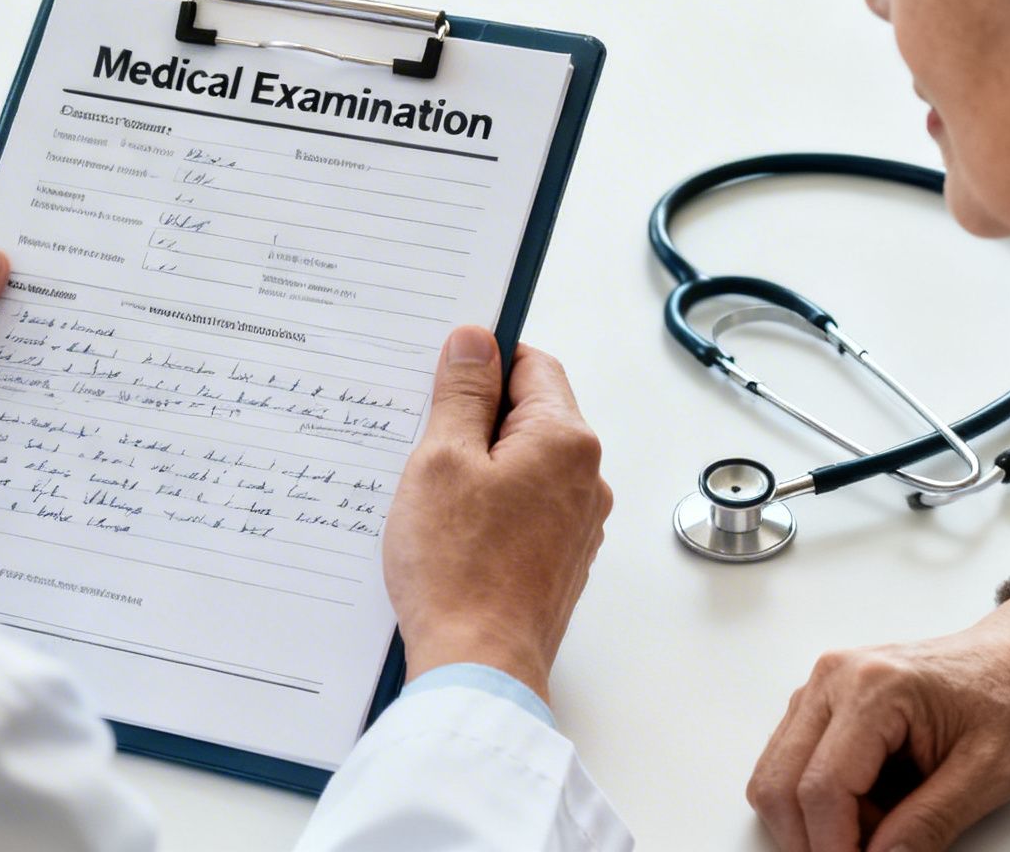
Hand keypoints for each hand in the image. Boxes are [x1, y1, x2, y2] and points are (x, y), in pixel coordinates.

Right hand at [382, 326, 610, 703]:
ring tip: (432, 493)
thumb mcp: (441, 460)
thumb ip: (461, 394)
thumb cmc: (459, 570)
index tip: (443, 372)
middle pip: (529, 415)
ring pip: (524, 464)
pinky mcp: (559, 558)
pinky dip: (490, 506)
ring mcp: (577, 523)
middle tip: (423, 437)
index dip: (483, 361)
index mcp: (565, 441)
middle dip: (475, 418)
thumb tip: (474, 342)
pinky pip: (525, 507)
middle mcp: (585, 479)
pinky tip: (451, 529)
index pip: (531, 364)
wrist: (478, 667)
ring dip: (480, 465)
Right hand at [747, 580, 1009, 851]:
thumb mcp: (988, 773)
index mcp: (874, 686)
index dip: (833, 848)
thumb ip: (931, 823)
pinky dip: (820, 802)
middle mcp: (833, 678)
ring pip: (775, 776)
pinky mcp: (823, 700)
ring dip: (815, 822)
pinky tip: (870, 809)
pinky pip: (791, 763)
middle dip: (812, 841)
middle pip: (779, 783)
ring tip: (877, 831)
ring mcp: (822, 686)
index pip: (821, 787)